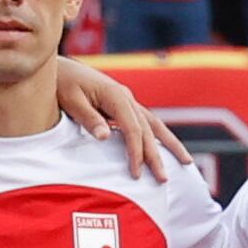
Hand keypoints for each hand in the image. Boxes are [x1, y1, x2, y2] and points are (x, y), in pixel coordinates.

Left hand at [50, 58, 188, 179]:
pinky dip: (157, 137)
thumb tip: (106, 137)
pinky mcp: (123, 105)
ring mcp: (127, 100)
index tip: (136, 174)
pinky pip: (145, 123)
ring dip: (169, 145)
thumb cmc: (63, 84)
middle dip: (157, 155)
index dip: (136, 152)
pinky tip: (164, 149)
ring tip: (186, 162)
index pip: (133, 129)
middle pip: (148, 129)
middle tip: (164, 179)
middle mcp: (127, 97)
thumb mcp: (71, 101)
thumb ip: (89, 118)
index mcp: (116, 96)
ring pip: (154, 125)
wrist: (60, 67)